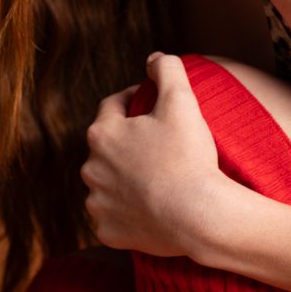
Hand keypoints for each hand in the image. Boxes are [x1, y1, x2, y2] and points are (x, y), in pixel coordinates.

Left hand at [80, 53, 221, 256]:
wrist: (199, 216)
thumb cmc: (188, 155)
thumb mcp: (181, 100)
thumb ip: (167, 69)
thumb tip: (154, 58)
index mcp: (102, 133)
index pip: (113, 106)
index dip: (134, 100)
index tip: (154, 104)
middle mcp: (91, 168)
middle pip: (108, 145)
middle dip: (128, 140)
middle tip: (159, 142)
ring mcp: (97, 203)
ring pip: (108, 181)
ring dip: (124, 176)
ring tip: (154, 176)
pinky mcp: (107, 232)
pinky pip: (113, 216)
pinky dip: (127, 211)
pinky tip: (148, 207)